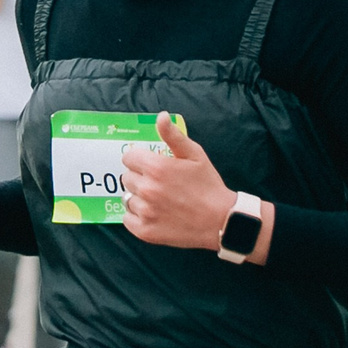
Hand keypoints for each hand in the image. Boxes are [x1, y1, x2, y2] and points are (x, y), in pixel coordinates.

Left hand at [120, 115, 239, 251]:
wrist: (220, 220)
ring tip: (159, 200)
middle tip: (160, 184)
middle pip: (127, 178)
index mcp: (156, 167)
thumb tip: (161, 116)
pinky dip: (137, 217)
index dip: (140, 160)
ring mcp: (145, 212)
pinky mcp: (145, 231)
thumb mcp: (194, 154)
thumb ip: (173, 135)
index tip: (152, 166)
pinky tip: (154, 214)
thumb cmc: (208, 185)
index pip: (128, 157)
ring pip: (127, 198)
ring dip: (139, 198)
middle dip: (140, 178)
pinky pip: (127, 219)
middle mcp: (147, 189)